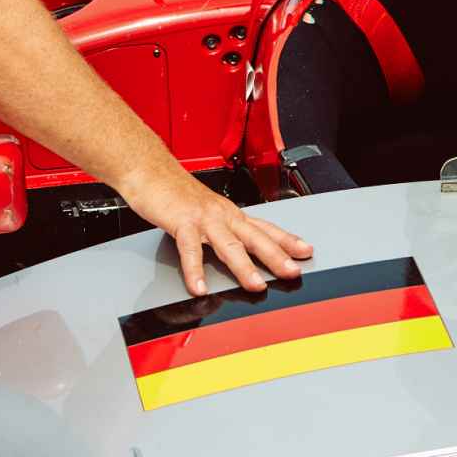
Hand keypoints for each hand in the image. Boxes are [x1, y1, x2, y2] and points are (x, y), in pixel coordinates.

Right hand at [152, 175, 313, 296]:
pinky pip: (190, 249)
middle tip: (293, 271)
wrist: (149, 169)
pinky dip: (195, 270)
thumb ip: (221, 231)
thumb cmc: (175, 192)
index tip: (306, 251)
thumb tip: (236, 252)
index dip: (287, 239)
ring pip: (228, 244)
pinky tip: (200, 287)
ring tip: (256, 286)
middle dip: (277, 256)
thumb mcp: (206, 211)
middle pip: (254, 237)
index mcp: (230, 213)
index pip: (264, 227)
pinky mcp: (181, 221)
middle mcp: (222, 214)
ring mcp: (203, 218)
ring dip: (244, 266)